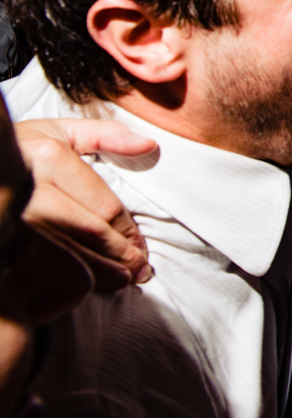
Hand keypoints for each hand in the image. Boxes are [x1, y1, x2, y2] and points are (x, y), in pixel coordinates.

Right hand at [16, 119, 156, 289]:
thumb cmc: (22, 149)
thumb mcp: (59, 132)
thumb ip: (106, 135)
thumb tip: (150, 145)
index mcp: (50, 158)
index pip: (104, 206)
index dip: (128, 232)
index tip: (142, 249)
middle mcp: (30, 189)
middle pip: (88, 233)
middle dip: (120, 256)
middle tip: (140, 272)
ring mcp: (13, 218)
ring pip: (67, 254)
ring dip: (99, 272)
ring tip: (122, 280)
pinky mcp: (3, 240)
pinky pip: (39, 267)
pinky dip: (66, 281)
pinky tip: (84, 284)